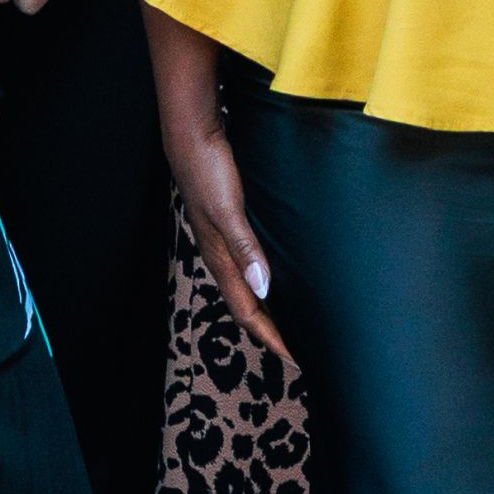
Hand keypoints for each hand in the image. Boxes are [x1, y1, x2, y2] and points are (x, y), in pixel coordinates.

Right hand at [159, 76, 290, 367]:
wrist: (191, 134)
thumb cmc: (209, 170)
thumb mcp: (228, 209)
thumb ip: (246, 248)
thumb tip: (264, 290)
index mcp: (221, 259)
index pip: (249, 312)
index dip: (273, 338)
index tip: (299, 359)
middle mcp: (222, 256)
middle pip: (248, 307)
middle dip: (272, 332)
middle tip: (302, 349)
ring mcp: (224, 240)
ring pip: (249, 286)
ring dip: (271, 307)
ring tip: (297, 319)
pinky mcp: (231, 223)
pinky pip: (250, 264)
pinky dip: (266, 279)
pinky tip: (282, 273)